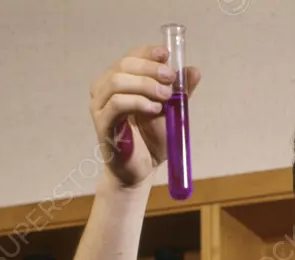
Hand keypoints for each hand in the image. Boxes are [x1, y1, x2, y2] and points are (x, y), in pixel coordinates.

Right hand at [88, 45, 201, 188]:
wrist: (141, 171)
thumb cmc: (152, 141)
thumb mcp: (171, 113)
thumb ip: (180, 92)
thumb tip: (194, 70)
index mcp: (120, 81)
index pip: (130, 56)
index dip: (148, 52)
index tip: (167, 55)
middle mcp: (105, 89)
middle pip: (124, 65)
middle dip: (150, 68)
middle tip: (171, 78)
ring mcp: (100, 106)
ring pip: (117, 81)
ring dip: (145, 85)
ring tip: (166, 97)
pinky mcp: (102, 124)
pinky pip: (116, 104)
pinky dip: (137, 102)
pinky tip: (154, 109)